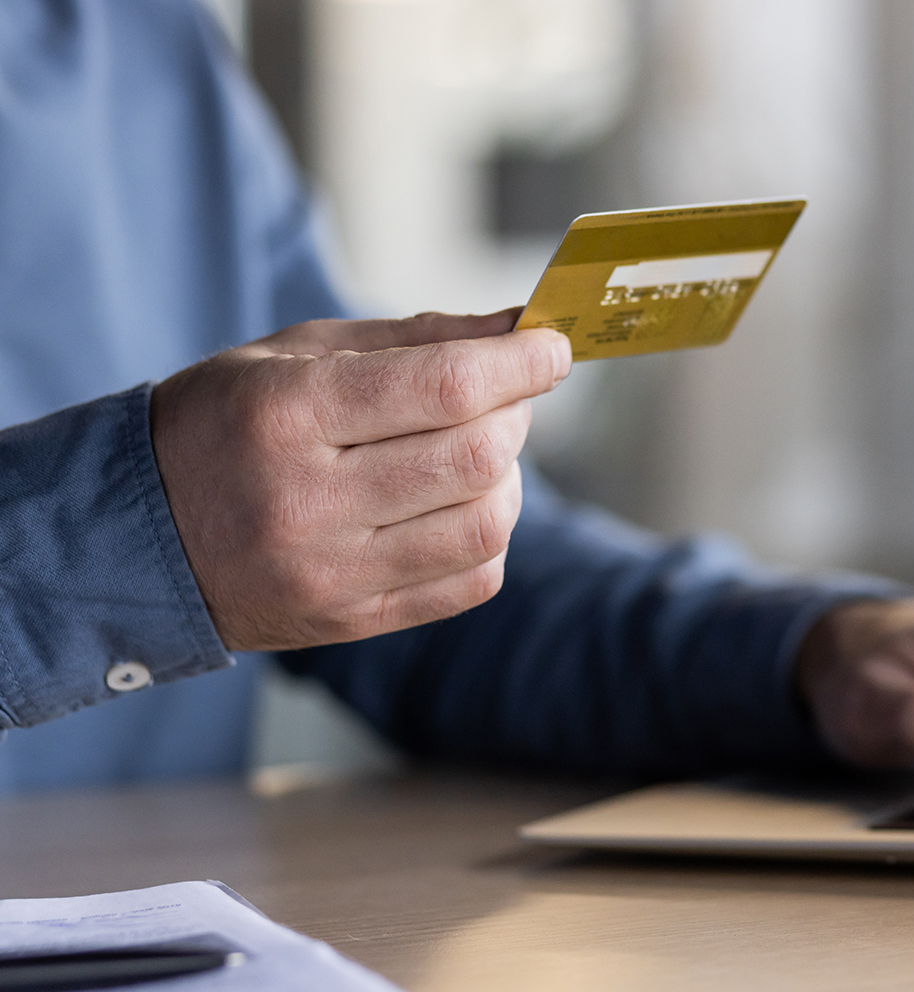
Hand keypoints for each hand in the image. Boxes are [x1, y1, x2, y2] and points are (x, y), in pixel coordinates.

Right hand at [150, 309, 569, 650]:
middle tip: (506, 394)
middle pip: (476, 455)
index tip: (551, 346)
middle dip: (515, 412)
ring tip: (477, 451)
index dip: (519, 362)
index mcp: (288, 414)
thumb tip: (517, 327)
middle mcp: (308, 501)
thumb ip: (413, 339)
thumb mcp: (294, 357)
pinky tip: (458, 506)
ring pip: (486, 523)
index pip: (443, 386)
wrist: (133, 538)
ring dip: (508, 476)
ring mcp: (331, 573)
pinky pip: (471, 580)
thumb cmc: (222, 426)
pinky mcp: (352, 621)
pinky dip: (490, 535)